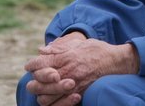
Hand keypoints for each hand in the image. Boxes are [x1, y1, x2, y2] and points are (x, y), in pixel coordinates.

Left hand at [24, 33, 138, 104]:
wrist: (115, 62)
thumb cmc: (97, 50)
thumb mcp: (78, 44)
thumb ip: (59, 48)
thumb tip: (42, 49)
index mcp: (66, 57)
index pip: (40, 63)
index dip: (32, 64)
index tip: (29, 65)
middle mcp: (67, 72)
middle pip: (39, 82)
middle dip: (33, 82)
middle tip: (33, 81)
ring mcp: (72, 85)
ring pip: (46, 97)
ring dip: (42, 94)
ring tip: (42, 91)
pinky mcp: (78, 94)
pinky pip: (59, 104)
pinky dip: (54, 102)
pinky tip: (54, 97)